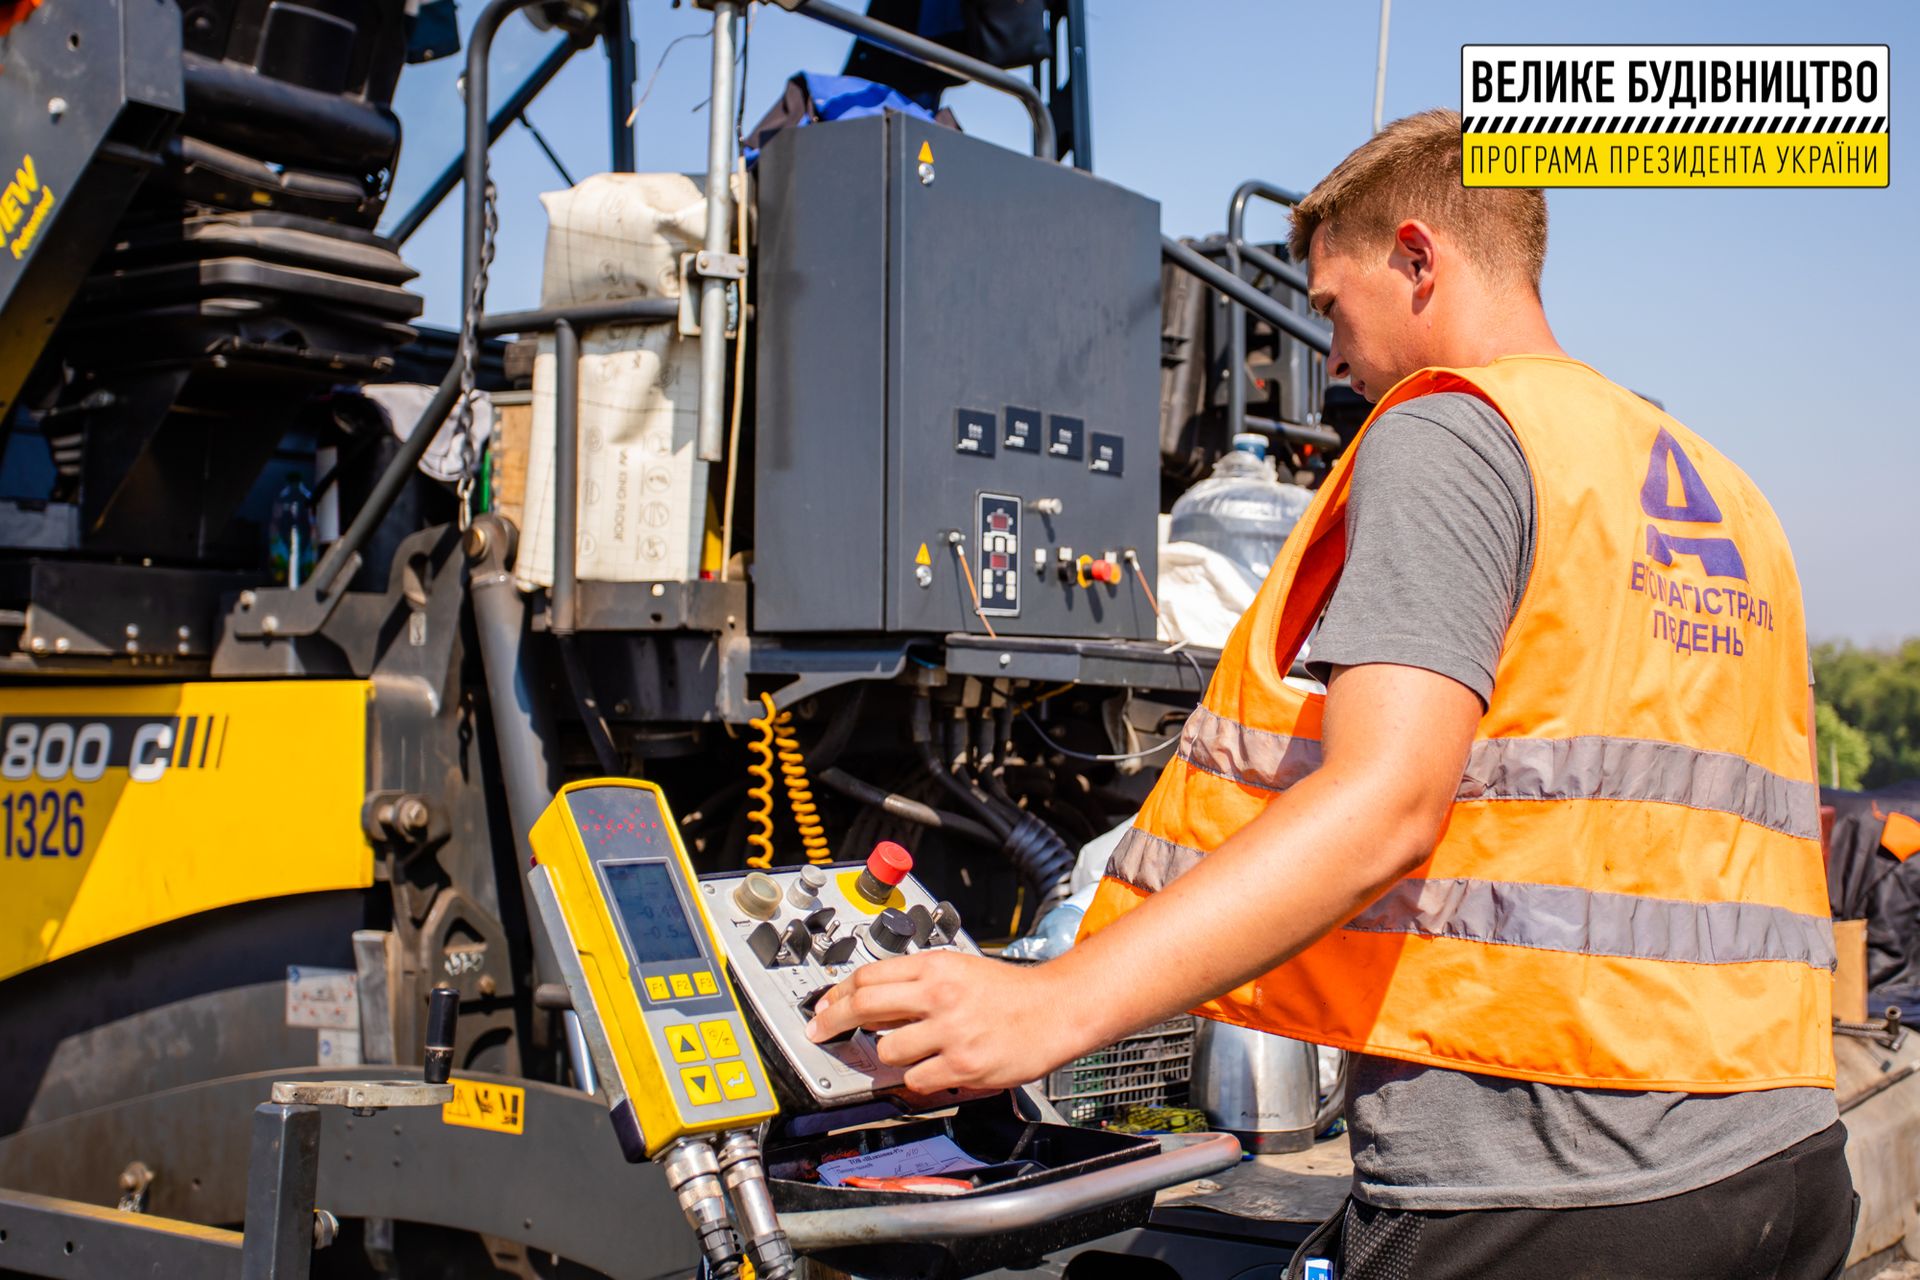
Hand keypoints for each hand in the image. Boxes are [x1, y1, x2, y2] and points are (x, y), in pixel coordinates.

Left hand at [804, 951, 1090, 1092]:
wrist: (1055, 1010)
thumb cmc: (1008, 992)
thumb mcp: (959, 969)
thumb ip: (916, 981)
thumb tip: (870, 1000)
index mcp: (935, 966)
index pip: (868, 975)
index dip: (838, 993)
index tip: (825, 1005)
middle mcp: (939, 994)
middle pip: (864, 1006)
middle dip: (833, 1021)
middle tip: (820, 1031)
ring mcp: (950, 1031)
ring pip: (887, 1049)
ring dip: (890, 1054)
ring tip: (911, 1050)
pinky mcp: (962, 1063)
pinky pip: (916, 1078)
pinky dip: (919, 1078)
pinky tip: (934, 1068)